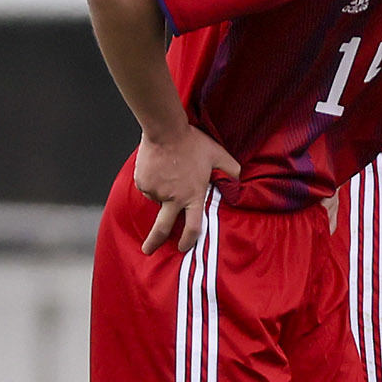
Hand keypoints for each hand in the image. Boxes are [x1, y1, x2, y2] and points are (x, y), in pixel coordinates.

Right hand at [133, 125, 238, 254]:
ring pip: (157, 199)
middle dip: (154, 242)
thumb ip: (231, 172)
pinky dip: (153, 182)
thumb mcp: (220, 156)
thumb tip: (238, 184)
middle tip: (148, 250)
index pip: (193, 226)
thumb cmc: (194, 143)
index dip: (188, 240)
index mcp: (193, 196)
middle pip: (162, 227)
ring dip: (162, 192)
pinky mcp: (142, 182)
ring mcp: (155, 191)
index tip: (182, 248)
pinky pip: (148, 187)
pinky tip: (160, 168)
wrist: (166, 131)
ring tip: (170, 171)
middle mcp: (173, 198)